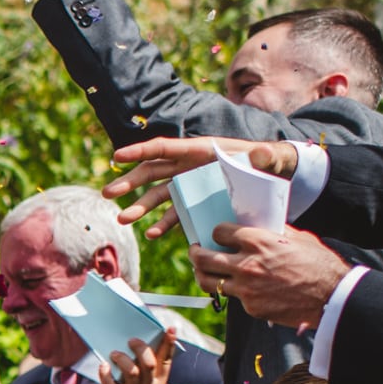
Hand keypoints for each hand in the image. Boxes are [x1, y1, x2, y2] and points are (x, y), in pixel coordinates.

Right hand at [104, 136, 299, 236]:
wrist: (274, 175)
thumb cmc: (270, 161)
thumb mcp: (269, 157)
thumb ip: (264, 156)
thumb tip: (259, 154)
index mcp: (200, 151)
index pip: (164, 149)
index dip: (139, 151)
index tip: (117, 156)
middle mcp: (188, 166)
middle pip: (152, 172)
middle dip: (129, 182)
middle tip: (108, 193)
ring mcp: (189, 184)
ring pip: (157, 195)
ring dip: (139, 207)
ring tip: (123, 220)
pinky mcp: (194, 201)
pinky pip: (174, 213)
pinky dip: (162, 223)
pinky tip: (152, 234)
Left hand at [190, 223, 350, 327]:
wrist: (332, 296)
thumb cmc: (319, 264)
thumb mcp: (298, 238)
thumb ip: (274, 232)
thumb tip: (260, 226)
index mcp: (258, 242)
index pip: (220, 232)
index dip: (217, 232)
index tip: (217, 235)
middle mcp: (247, 265)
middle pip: (202, 258)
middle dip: (194, 252)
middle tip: (194, 250)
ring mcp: (246, 289)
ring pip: (207, 281)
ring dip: (201, 274)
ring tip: (202, 270)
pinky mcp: (250, 307)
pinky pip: (233, 297)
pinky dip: (234, 291)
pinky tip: (240, 286)